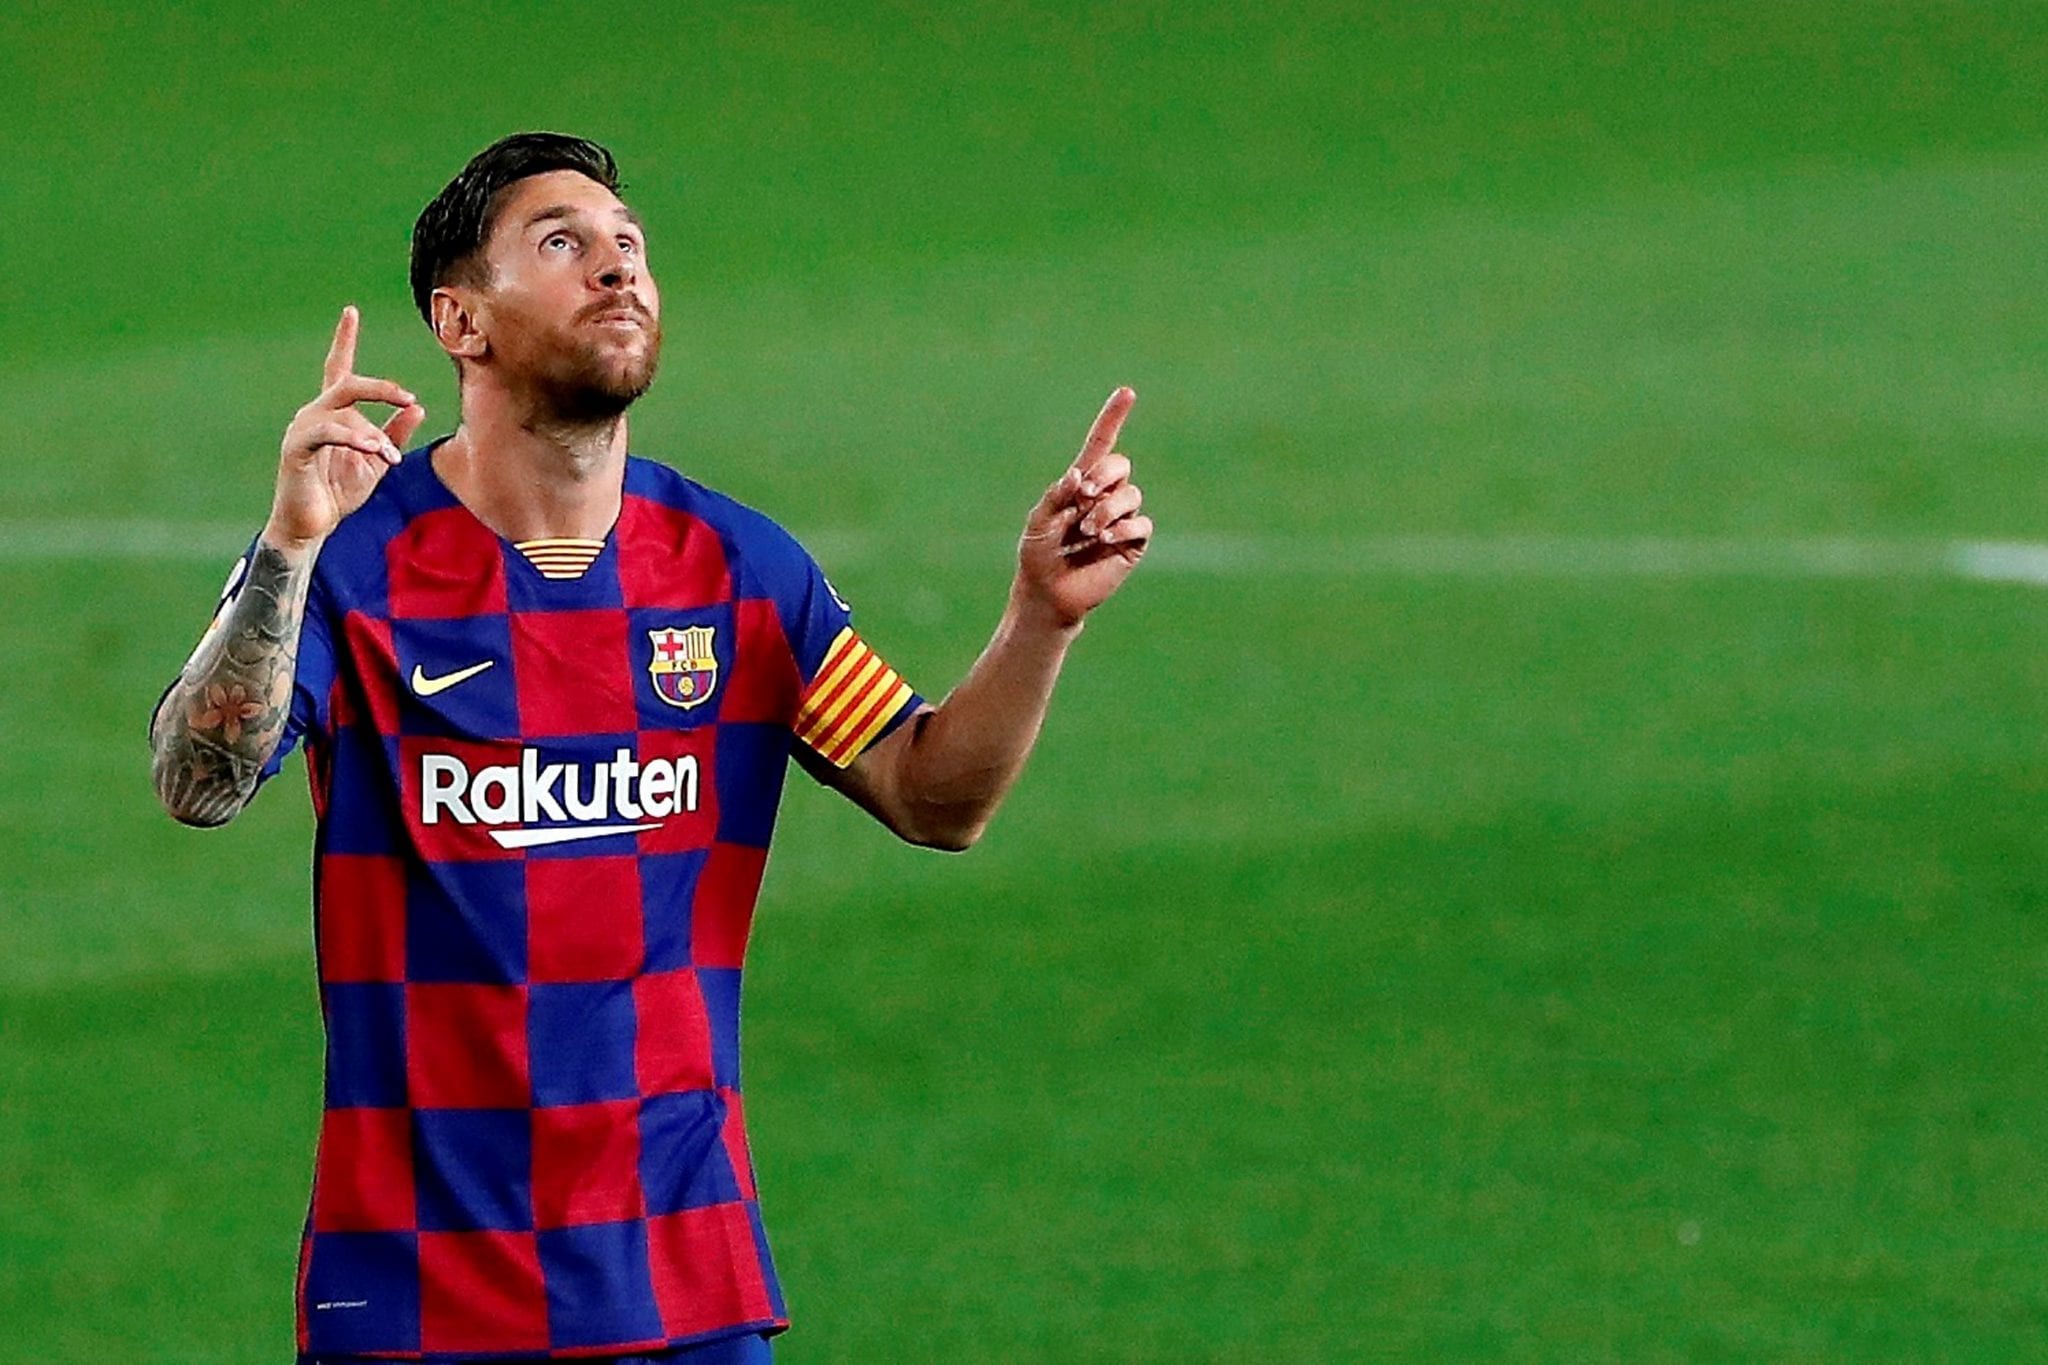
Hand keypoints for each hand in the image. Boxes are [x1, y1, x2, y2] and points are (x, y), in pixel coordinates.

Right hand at [265, 306, 425, 549]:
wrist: (311, 525)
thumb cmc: (338, 491)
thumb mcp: (377, 460)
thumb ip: (395, 433)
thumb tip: (418, 406)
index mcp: (333, 413)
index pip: (338, 368)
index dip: (344, 340)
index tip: (351, 311)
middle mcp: (314, 413)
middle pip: (347, 383)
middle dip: (380, 388)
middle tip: (407, 397)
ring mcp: (302, 429)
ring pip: (343, 411)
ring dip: (373, 432)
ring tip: (390, 456)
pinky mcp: (296, 448)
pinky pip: (326, 433)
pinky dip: (352, 438)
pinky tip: (373, 449)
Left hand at [1014, 386, 1151, 629]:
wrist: (1048, 595)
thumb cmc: (1038, 556)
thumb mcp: (1038, 521)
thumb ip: (1056, 495)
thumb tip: (1079, 475)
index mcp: (1081, 485)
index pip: (1101, 444)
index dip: (1113, 418)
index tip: (1127, 392)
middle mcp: (1105, 496)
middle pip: (1120, 465)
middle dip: (1104, 475)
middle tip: (1085, 495)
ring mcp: (1121, 519)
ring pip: (1130, 495)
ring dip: (1108, 509)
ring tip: (1088, 531)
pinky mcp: (1132, 543)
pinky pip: (1141, 523)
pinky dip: (1123, 528)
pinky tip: (1105, 540)